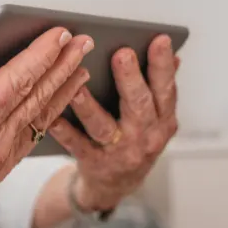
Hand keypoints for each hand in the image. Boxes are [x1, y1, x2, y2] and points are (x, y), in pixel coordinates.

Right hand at [0, 28, 93, 227]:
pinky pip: (33, 136)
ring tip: (83, 67)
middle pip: (37, 96)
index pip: (17, 81)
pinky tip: (58, 101)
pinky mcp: (2, 169)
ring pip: (41, 117)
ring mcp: (1, 159)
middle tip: (85, 41)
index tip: (60, 34)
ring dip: (65, 89)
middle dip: (64, 66)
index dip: (41, 55)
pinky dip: (50, 114)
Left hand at [48, 34, 180, 211]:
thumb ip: (161, 91)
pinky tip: (53, 118)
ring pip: (103, 127)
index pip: (166, 90)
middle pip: (139, 106)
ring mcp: (119, 152)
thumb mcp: (156, 120)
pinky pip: (77, 145)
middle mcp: (144, 137)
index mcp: (162, 121)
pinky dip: (65, 132)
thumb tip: (174, 57)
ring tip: (78, 86)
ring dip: (90, 106)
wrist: (114, 187)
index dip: (163, 66)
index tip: (159, 40)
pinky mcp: (93, 163)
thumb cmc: (134, 143)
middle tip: (122, 54)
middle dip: (131, 79)